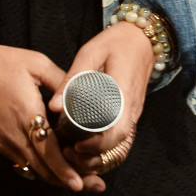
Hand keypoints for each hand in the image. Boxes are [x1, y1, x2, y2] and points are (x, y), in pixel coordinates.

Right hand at [0, 30, 105, 191]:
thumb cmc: (1, 61)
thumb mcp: (37, 63)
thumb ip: (62, 80)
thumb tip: (84, 94)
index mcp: (25, 112)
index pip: (47, 150)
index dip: (64, 169)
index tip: (80, 183)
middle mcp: (13, 134)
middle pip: (43, 168)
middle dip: (69, 180)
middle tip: (94, 185)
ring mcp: (4, 141)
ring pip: (34, 170)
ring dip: (56, 177)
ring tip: (81, 180)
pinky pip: (23, 163)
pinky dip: (41, 169)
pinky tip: (56, 167)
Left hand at [48, 22, 154, 175]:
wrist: (142, 39)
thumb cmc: (115, 42)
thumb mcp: (90, 53)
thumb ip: (73, 78)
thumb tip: (54, 106)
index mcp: (124, 92)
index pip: (117, 130)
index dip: (97, 144)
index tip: (75, 146)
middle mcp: (132, 108)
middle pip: (120, 145)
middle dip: (95, 156)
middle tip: (68, 154)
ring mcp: (134, 113)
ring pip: (122, 146)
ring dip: (100, 156)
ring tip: (74, 155)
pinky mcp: (131, 114)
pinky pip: (122, 139)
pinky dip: (106, 149)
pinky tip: (86, 148)